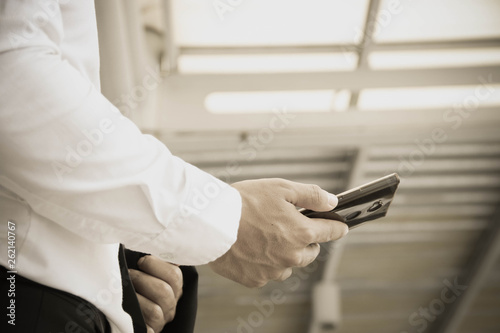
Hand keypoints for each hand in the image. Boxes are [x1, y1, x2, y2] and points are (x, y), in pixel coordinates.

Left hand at [129, 255, 182, 332]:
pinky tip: (126, 312)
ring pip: (156, 311)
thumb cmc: (135, 283)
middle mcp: (170, 304)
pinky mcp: (149, 331)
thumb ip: (152, 259)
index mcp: (174, 287)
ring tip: (124, 291)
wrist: (125, 311)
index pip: (174, 275)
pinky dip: (137, 320)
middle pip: (165, 292)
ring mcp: (160, 320)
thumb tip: (150, 241)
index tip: (141, 261)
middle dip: (143, 280)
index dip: (156, 265)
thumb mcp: (145, 269)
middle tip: (129, 275)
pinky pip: (147, 329)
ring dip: (137, 299)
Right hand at [209, 179, 347, 287]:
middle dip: (307, 241)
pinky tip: (252, 248)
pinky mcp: (255, 279)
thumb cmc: (243, 202)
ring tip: (266, 236)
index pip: (330, 232)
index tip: (340, 226)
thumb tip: (332, 202)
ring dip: (285, 253)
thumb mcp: (281, 188)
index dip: (336, 227)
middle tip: (291, 227)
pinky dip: (265, 263)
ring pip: (289, 264)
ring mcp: (273, 271)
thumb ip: (311, 195)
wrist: (210, 222)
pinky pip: (267, 273)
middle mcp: (291, 256)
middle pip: (311, 252)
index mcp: (301, 232)